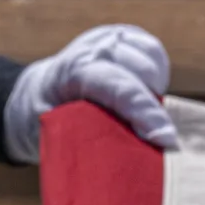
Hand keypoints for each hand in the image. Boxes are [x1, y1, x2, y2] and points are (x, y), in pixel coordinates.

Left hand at [4, 24, 175, 161]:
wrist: (38, 90)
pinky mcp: (124, 36)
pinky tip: (145, 93)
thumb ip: (80, 142)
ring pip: (153, 59)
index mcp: (72, 71)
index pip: (116, 85)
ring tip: (143, 113)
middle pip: (142, 70)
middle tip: (148, 136)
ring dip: (155, 89)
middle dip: (153, 106)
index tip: (166, 140)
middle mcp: (93, 48)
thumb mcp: (52, 134)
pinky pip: (155, 53)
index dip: (144, 112)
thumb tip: (116, 168)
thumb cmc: (46, 120)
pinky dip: (157, 75)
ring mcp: (109, 38)